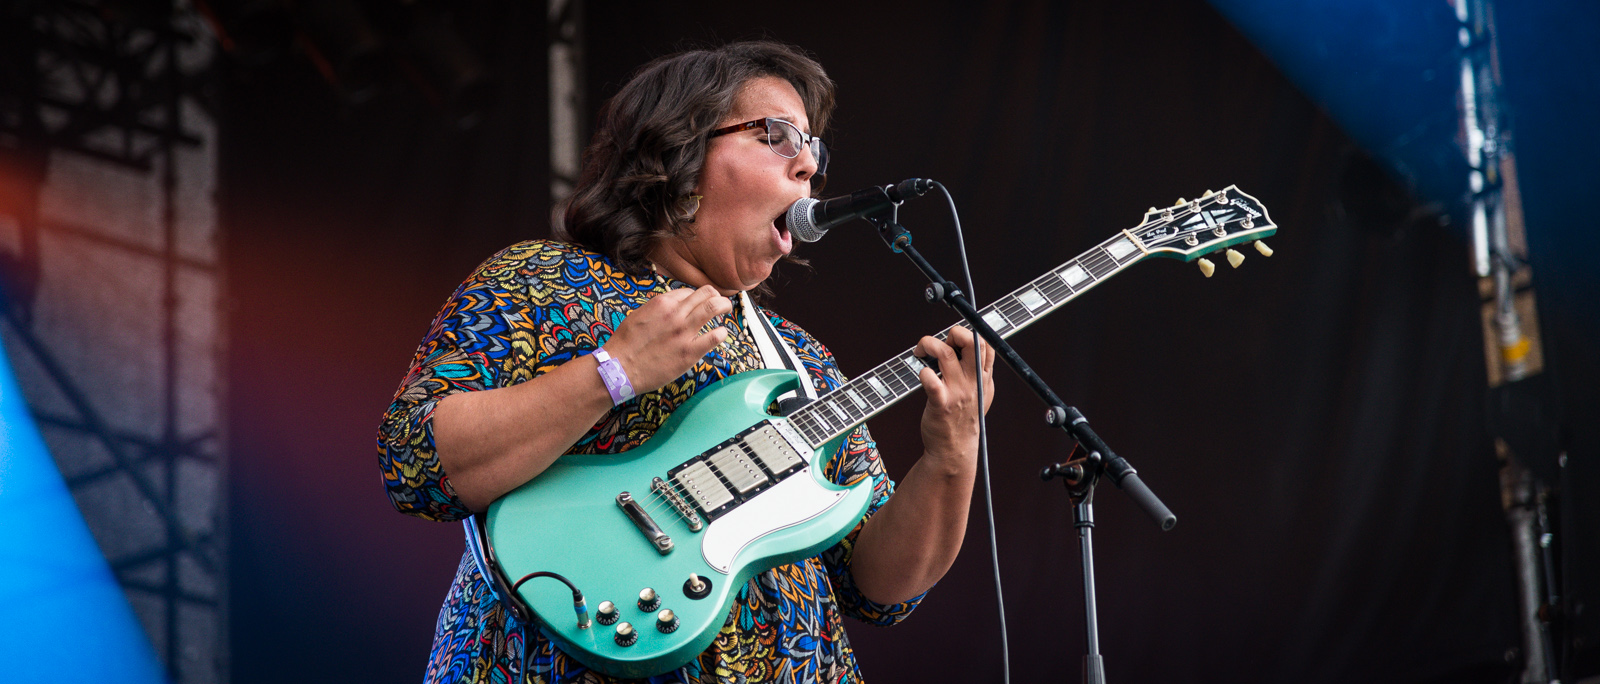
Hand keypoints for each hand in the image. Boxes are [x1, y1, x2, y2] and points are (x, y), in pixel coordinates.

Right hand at [604, 285, 732, 393]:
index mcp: (661, 303)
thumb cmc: (626, 344)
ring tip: (725, 311)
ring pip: (714, 308)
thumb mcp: (639, 315)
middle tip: (720, 302)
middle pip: (706, 293)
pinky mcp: (689, 352)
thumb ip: (658, 308)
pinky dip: (721, 333)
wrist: (619, 368)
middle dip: (716, 295)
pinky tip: (720, 335)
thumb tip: (672, 305)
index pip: (689, 292)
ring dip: (724, 306)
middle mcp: (675, 314)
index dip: (696, 297)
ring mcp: (684, 332)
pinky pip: (715, 337)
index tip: (698, 304)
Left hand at [915, 326, 996, 470]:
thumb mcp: (981, 393)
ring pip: (945, 353)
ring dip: (929, 344)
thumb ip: (977, 371)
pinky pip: (930, 379)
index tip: (954, 339)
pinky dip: (922, 371)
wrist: (955, 449)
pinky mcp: (940, 403)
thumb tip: (964, 345)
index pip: (986, 344)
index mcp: (984, 377)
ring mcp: (957, 392)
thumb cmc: (964, 418)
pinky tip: (922, 374)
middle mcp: (973, 382)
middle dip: (955, 332)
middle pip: (972, 342)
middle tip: (942, 342)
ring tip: (921, 352)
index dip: (970, 333)